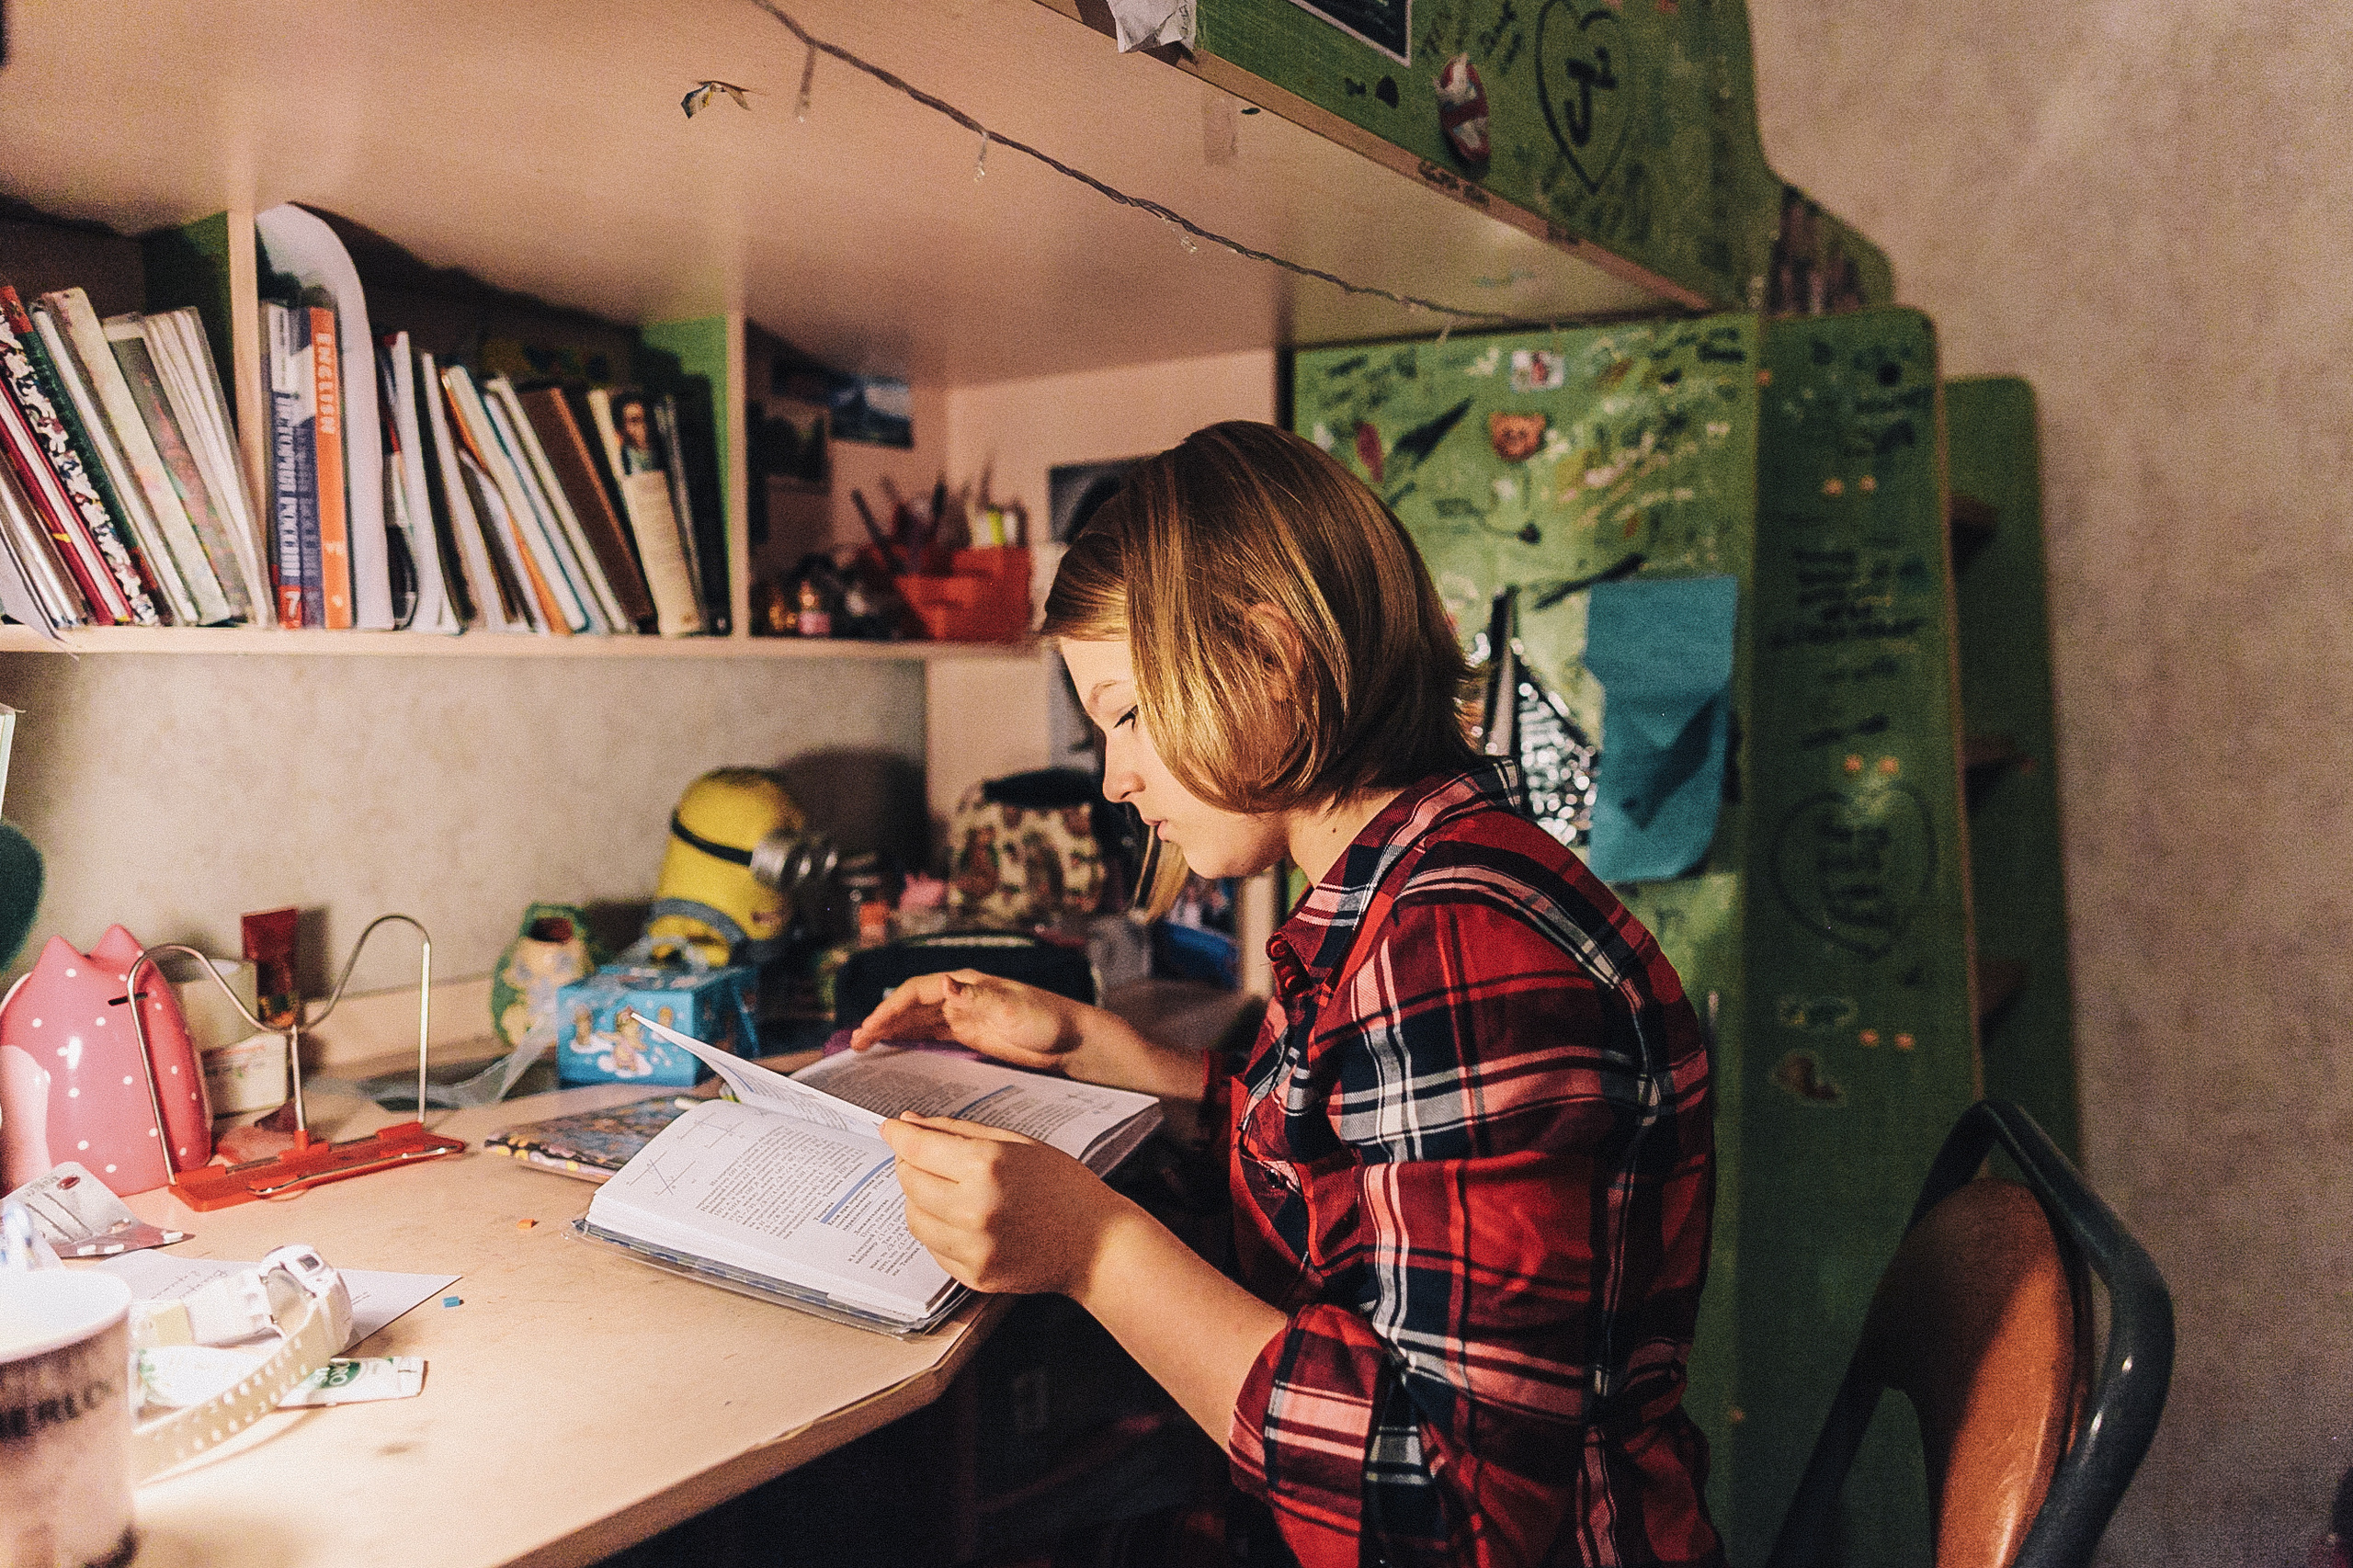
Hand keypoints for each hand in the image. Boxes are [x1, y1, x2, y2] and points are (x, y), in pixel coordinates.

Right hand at [848, 970, 1076, 1070]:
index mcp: (967, 983)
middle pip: (910, 1005)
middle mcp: (961, 995)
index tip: (869, 1029)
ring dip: (890, 1031)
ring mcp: (964, 1015)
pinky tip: (893, 1048)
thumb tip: (943, 983)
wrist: (1073, 1040)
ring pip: (916, 1020)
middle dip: (881, 1021)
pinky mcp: (970, 1034)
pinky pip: (931, 1034)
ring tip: (864, 1047)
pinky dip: (909, 1039)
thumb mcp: (1013, 1008)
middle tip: (856, 1042)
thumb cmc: (1048, 1020)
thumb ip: (977, 997)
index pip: (916, 991)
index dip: (890, 1009)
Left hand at [880, 1114, 1134, 1296]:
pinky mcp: (974, 1275)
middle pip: (909, 1182)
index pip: (917, 1148)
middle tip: (923, 1156)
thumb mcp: (1016, 1143)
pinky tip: (963, 1218)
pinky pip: (933, 1247)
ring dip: (919, 1199)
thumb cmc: (1062, 1184)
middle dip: (909, 1164)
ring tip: (945, 1190)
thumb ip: (958, 1132)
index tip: (890, 1128)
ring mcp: (973, 1247)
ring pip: (914, 1218)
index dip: (898, 1134)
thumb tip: (910, 1123)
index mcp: (986, 1166)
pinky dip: (938, 1229)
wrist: (1096, 1243)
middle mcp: (974, 1209)